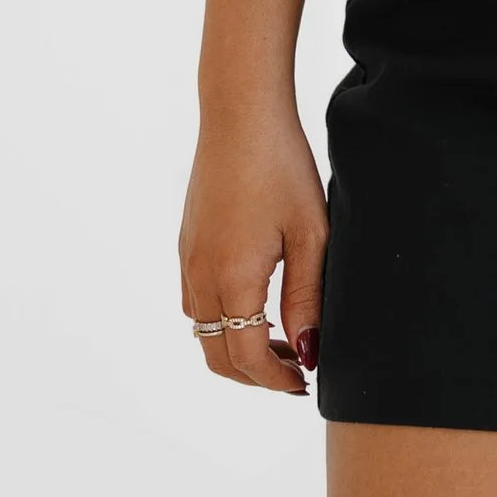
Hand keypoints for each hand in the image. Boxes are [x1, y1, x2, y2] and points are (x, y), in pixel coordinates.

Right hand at [179, 106, 328, 397]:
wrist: (240, 113)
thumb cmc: (281, 166)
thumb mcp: (310, 234)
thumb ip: (307, 298)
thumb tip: (307, 353)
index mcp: (232, 277)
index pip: (245, 357)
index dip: (275, 380)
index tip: (303, 383)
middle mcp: (200, 274)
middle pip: (216, 354)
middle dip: (253, 374)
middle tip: (293, 371)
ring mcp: (187, 258)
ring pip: (203, 331)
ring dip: (235, 346)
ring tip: (280, 337)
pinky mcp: (186, 242)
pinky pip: (196, 301)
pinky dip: (222, 319)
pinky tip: (255, 302)